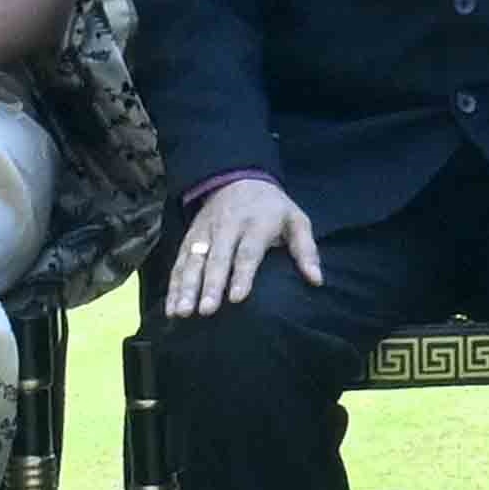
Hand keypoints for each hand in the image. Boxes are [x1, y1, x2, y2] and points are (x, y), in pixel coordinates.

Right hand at [161, 171, 319, 320]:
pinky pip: (180, 262)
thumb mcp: (296, 220)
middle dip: (210, 285)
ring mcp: (205, 232)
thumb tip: (316, 279)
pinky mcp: (190, 238)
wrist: (237, 178)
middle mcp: (227, 228)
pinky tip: (172, 307)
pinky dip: (174, 285)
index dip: (242, 275)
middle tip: (206, 310)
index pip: (247, 252)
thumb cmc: (272, 208)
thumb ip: (306, 250)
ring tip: (183, 312)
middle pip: (217, 258)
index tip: (236, 298)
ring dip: (187, 287)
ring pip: (194, 261)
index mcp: (256, 224)